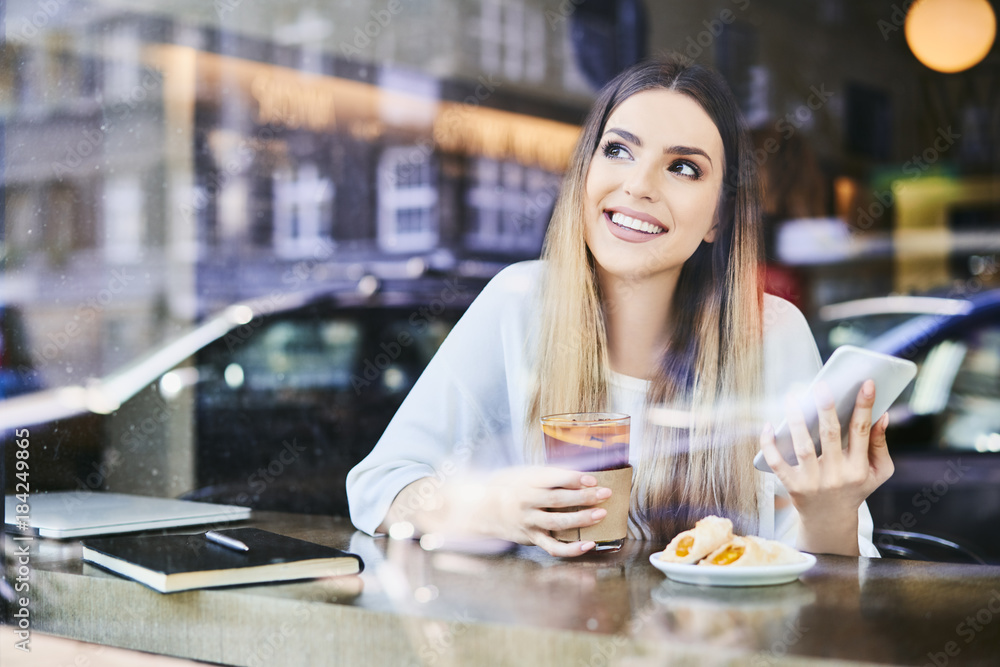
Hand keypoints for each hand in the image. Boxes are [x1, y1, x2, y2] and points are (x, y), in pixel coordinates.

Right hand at [471, 466, 613, 556]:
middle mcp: (526, 502)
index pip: (552, 478)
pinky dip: (572, 549)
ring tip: (601, 514)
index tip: (593, 479)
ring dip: (581, 519)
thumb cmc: (514, 487)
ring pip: (557, 523)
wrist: (486, 509)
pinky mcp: (532, 538)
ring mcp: (529, 522)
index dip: (573, 478)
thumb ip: (552, 475)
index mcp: (527, 482)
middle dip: (583, 497)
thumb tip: (585, 477)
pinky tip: (589, 545)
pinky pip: (553, 547)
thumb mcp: (527, 473)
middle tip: (605, 494)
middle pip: (557, 500)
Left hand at [759, 379, 893, 554]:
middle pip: (830, 435)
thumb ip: (879, 444)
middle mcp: (836, 475)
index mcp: (858, 469)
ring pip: (803, 446)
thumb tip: (880, 415)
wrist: (830, 520)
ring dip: (796, 420)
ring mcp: (812, 481)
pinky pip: (777, 463)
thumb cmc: (854, 488)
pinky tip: (769, 425)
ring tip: (793, 396)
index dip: (865, 406)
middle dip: (827, 408)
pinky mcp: (792, 485)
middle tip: (821, 385)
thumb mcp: (877, 472)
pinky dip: (770, 444)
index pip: (862, 431)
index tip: (867, 383)